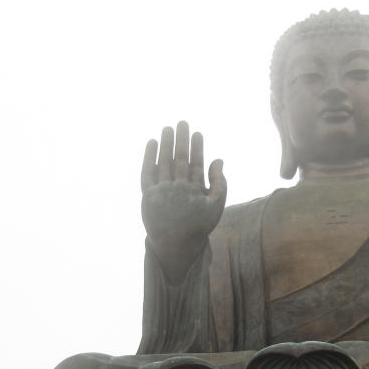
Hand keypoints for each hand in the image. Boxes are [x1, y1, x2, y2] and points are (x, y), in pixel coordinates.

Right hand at [141, 121, 226, 276]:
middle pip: (179, 160)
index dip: (197, 149)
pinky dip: (149, 158)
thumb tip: (220, 159)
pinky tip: (152, 143)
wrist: (177, 245)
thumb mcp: (215, 205)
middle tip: (182, 123)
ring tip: (167, 128)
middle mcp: (178, 187)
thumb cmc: (197, 228)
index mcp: (193, 189)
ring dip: (166, 146)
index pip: (195, 164)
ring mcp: (163, 190)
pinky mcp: (149, 195)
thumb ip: (220, 183)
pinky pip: (148, 173)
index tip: (198, 134)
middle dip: (181, 141)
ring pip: (164, 163)